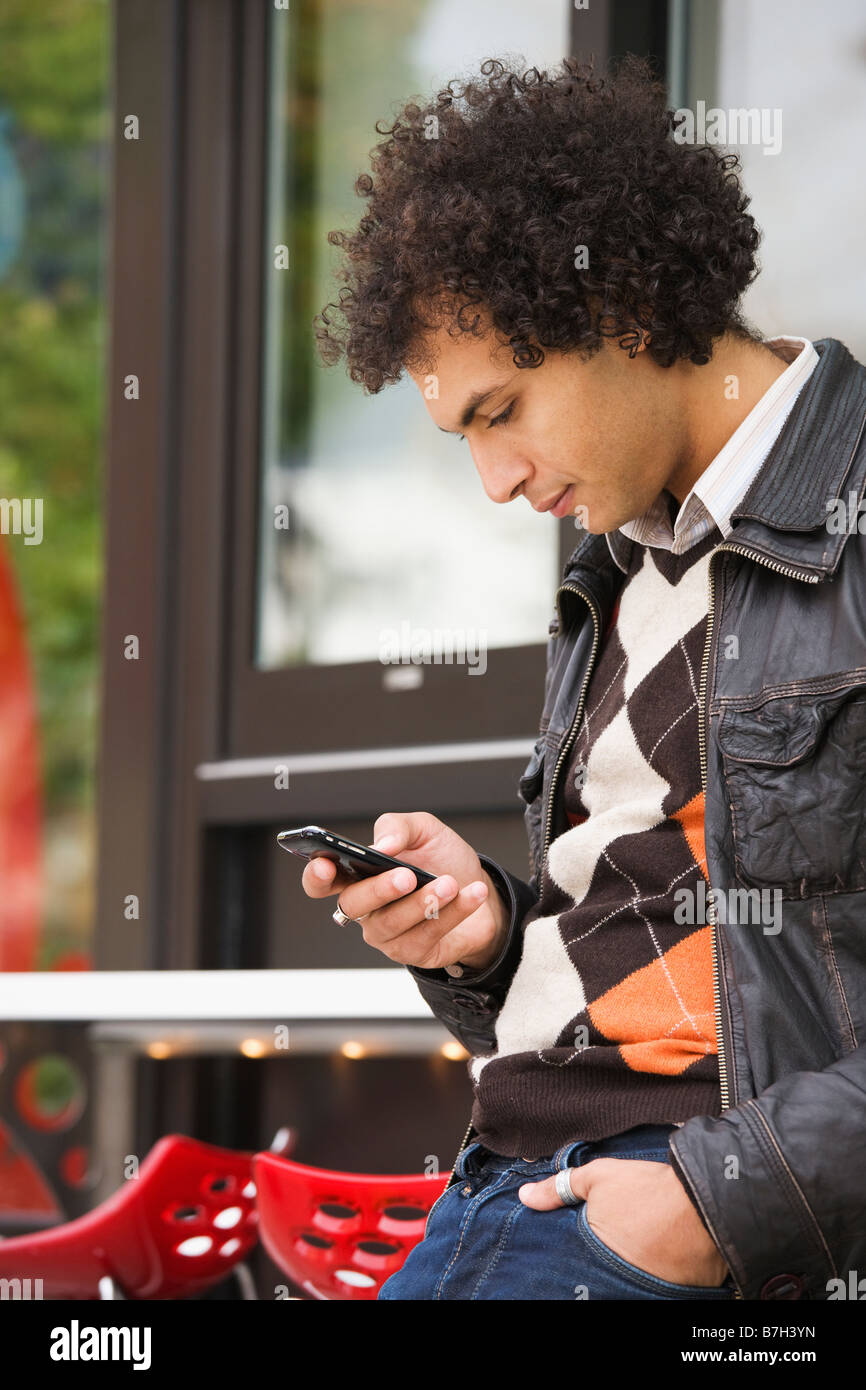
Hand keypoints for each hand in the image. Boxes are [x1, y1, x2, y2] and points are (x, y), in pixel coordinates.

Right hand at [300, 811, 509, 972]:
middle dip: (379, 889)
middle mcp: (367, 908)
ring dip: (422, 902)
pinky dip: (452, 912)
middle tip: (407, 875)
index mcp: (359, 876)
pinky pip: (426, 936)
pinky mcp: (414, 952)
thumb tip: (381, 844)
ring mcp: (387, 934)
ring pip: (391, 923)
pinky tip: (470, 894)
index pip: (321, 882)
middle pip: (353, 904)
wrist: (482, 891)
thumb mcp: (424, 831)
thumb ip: (397, 828)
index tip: (325, 865)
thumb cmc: (444, 860)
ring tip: (449, 883)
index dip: (316, 876)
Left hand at [518, 1158, 730, 1287]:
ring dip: (621, 1276)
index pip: (569, 1269)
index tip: (568, 1255)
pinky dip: (649, 1282)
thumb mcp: (599, 1178)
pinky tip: (650, 1266)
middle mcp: (617, 1280)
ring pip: (624, 1287)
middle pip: (596, 1281)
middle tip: (598, 1259)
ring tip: (627, 1259)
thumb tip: (525, 1196)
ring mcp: (646, 1291)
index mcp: (594, 1255)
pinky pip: (655, 1293)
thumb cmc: (649, 1189)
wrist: (706, 1201)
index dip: (567, 1263)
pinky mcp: (674, 1296)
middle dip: (592, 1273)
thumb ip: (560, 1188)